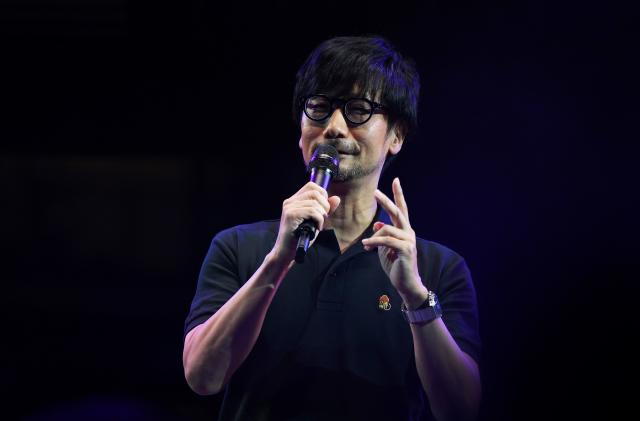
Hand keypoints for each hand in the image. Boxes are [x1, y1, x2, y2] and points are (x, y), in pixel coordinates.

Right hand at [271, 181, 340, 263]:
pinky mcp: (290, 215)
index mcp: (294, 200)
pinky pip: (312, 211)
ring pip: (315, 203)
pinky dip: (319, 220)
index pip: (311, 186)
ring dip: (322, 215)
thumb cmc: (300, 237)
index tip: (324, 208)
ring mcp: (289, 207)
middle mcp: (290, 201)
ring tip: (319, 224)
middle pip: (315, 192)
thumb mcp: (316, 221)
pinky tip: (317, 227)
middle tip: (323, 218)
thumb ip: (325, 209)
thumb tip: (336, 198)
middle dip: (324, 205)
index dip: (323, 194)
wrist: (287, 252)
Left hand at [362, 178, 427, 305]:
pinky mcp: (406, 249)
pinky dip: (375, 242)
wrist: (406, 283)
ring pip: (387, 229)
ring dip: (373, 237)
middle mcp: (408, 232)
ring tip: (366, 245)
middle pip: (397, 212)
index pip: (401, 209)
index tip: (396, 180)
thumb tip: (377, 225)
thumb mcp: (386, 248)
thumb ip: (382, 235)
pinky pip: (387, 241)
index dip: (398, 195)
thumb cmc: (396, 265)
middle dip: (386, 200)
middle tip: (375, 191)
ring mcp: (408, 240)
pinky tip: (367, 245)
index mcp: (404, 230)